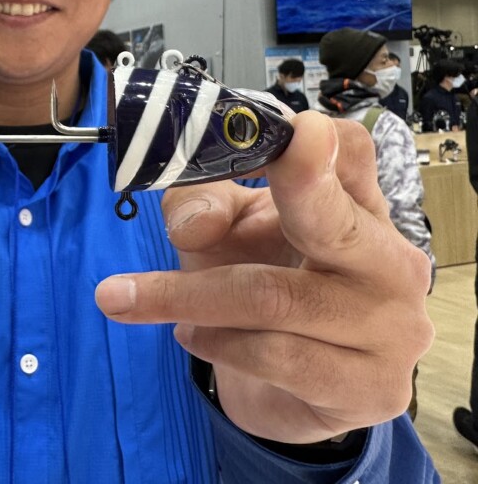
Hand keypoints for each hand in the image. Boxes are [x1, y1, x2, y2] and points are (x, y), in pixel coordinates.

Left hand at [95, 111, 433, 442]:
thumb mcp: (221, 233)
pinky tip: (192, 336)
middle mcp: (390, 262)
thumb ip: (202, 206)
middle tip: (238, 181)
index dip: (310, 140)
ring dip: (185, 298)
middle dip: (288, 192)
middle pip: (332, 219)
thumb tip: (194, 222)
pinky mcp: (372, 389)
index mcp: (359, 207)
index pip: (351, 152)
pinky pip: (276, 357)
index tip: (273, 133)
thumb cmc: (260, 286)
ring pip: (274, 299)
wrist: (285, 390)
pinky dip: (216, 344)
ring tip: (130, 298)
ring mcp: (392, 329)